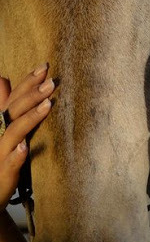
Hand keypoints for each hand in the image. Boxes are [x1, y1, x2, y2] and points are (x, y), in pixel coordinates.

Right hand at [0, 65, 54, 211]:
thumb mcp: (2, 130)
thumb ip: (5, 106)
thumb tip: (4, 79)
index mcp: (0, 123)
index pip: (14, 98)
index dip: (28, 82)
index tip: (45, 67)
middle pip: (14, 110)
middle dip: (33, 95)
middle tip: (52, 82)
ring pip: (12, 133)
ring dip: (29, 119)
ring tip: (48, 105)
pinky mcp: (3, 174)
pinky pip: (9, 164)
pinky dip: (16, 155)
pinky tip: (24, 147)